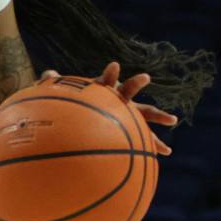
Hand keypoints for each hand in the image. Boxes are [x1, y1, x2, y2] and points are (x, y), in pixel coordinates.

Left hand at [43, 62, 176, 153]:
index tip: (114, 66)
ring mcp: (128, 114)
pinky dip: (152, 147)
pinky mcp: (131, 129)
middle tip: (145, 77)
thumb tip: (48, 73)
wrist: (89, 114)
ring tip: (172, 119)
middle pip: (129, 91)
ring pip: (145, 115)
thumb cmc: (76, 104)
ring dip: (158, 118)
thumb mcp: (64, 95)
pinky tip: (163, 154)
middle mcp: (118, 100)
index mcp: (103, 91)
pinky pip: (143, 139)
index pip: (107, 80)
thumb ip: (55, 84)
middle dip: (135, 84)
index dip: (110, 74)